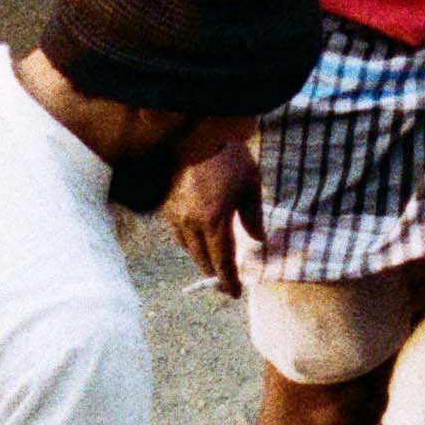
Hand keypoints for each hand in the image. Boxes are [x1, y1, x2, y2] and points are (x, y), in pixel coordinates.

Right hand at [163, 131, 258, 290]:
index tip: (233, 293)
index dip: (228, 280)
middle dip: (215, 272)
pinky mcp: (166, 205)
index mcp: (214, 221)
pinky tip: (197, 239)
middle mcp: (191, 223)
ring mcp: (175, 214)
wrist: (198, 132)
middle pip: (203, 259)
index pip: (222, 261)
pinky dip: (188, 242)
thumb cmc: (229, 156)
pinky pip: (177, 233)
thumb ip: (252, 217)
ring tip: (213, 260)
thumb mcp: (250, 185)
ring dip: (201, 257)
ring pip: (187, 248)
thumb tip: (258, 241)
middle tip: (226, 279)